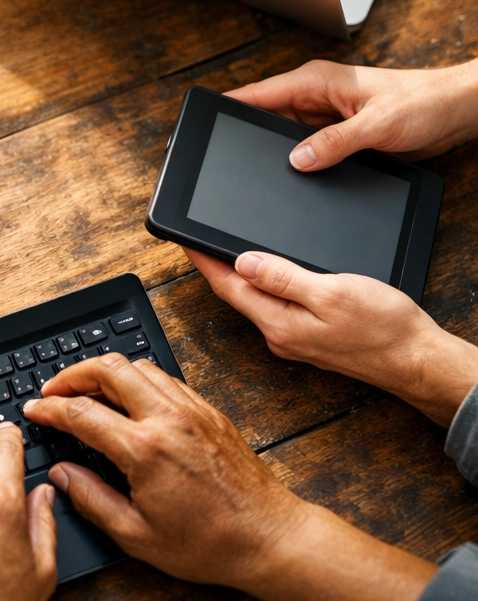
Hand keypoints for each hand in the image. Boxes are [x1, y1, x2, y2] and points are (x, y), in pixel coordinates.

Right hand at [24, 354, 301, 586]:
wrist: (269, 537)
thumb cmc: (208, 544)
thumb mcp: (137, 535)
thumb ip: (91, 499)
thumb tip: (61, 475)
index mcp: (145, 450)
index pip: (82, 412)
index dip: (49, 409)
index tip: (34, 411)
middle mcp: (168, 418)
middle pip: (109, 368)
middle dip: (72, 373)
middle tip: (54, 390)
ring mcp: (191, 409)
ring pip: (138, 365)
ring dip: (104, 371)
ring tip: (85, 390)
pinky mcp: (208, 409)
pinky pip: (164, 377)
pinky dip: (136, 378)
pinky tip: (126, 397)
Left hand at [185, 248, 477, 425]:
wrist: (417, 361)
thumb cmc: (383, 328)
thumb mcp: (331, 291)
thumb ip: (283, 277)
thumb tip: (243, 262)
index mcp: (278, 322)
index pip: (228, 286)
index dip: (203, 261)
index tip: (184, 240)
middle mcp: (279, 335)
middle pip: (236, 294)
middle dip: (215, 268)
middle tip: (195, 242)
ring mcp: (293, 340)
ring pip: (256, 301)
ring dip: (239, 278)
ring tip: (220, 254)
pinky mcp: (308, 339)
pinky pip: (275, 308)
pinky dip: (264, 289)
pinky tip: (265, 277)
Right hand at [227, 58, 477, 170]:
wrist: (457, 111)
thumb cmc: (423, 102)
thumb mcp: (376, 124)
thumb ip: (334, 142)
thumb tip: (296, 160)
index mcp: (315, 82)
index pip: (257, 94)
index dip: (228, 108)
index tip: (206, 123)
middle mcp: (314, 98)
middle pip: (264, 120)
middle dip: (248, 139)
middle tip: (230, 163)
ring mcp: (323, 119)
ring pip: (283, 139)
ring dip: (276, 155)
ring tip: (261, 174)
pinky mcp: (336, 137)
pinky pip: (306, 151)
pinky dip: (299, 164)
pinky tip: (296, 178)